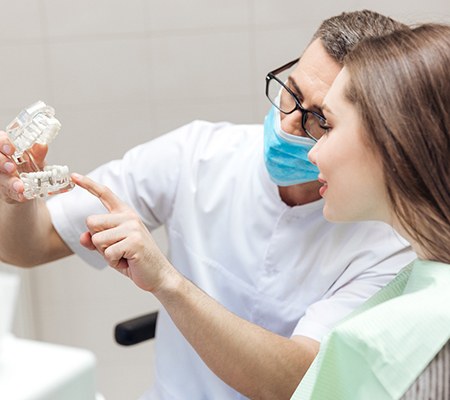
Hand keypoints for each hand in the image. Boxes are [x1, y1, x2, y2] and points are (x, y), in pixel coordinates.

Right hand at [0, 130, 47, 202]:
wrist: (29, 184)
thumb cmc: (29, 164)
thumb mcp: (36, 157)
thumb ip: (38, 152)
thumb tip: (42, 145)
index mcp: (7, 148)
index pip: (0, 140)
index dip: (3, 143)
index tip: (10, 149)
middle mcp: (1, 161)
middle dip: (2, 162)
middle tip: (11, 167)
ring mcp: (2, 176)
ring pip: (2, 178)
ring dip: (10, 182)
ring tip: (20, 186)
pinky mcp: (6, 190)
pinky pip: (9, 192)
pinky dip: (17, 194)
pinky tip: (23, 195)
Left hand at [71, 173, 171, 292]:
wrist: (158, 274)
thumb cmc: (134, 260)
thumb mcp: (111, 248)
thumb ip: (95, 240)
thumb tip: (83, 236)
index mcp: (124, 214)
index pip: (105, 194)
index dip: (88, 184)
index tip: (74, 176)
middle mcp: (129, 217)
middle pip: (91, 222)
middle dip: (97, 240)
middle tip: (116, 249)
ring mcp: (133, 228)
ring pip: (97, 239)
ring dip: (106, 253)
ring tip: (123, 256)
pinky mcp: (134, 241)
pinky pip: (108, 253)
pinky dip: (114, 262)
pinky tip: (127, 262)